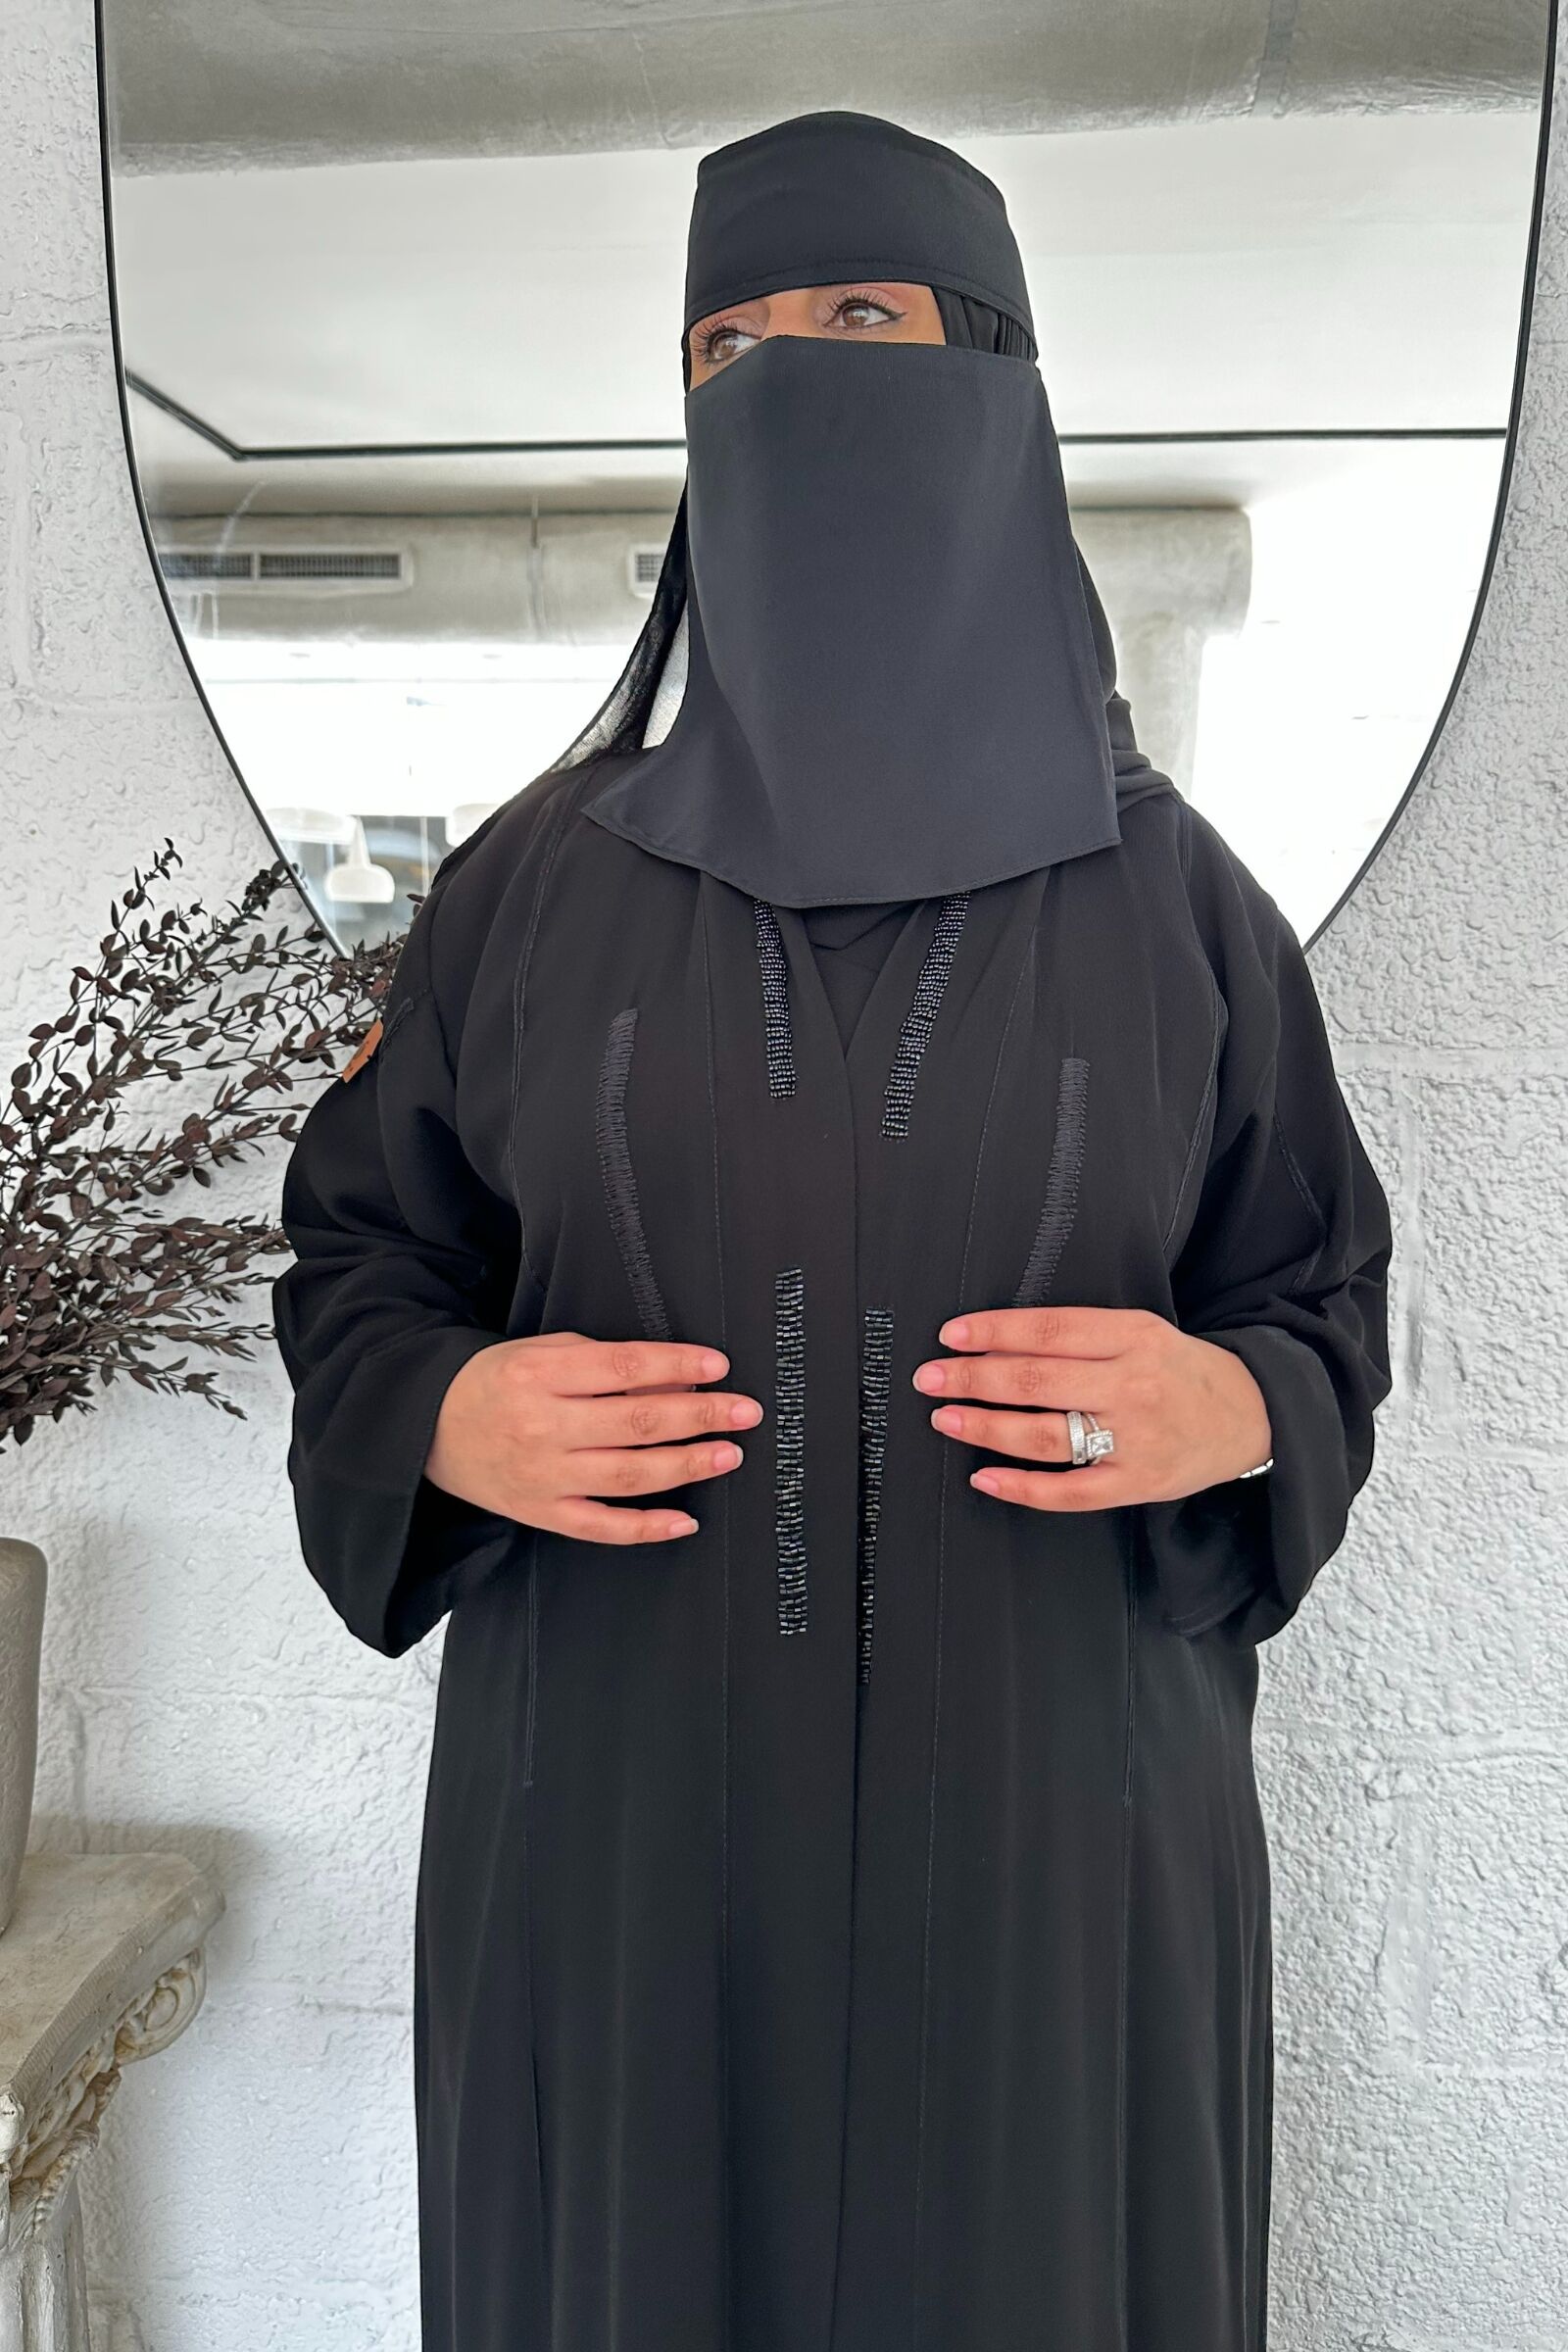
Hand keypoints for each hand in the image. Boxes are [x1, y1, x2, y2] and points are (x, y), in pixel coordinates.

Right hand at [426, 1330, 762, 1543]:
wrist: (428, 1430)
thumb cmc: (495, 1383)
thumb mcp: (540, 1353)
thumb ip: (600, 1363)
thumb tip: (670, 1377)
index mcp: (538, 1375)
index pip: (623, 1368)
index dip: (676, 1366)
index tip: (718, 1367)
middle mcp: (541, 1427)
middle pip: (636, 1423)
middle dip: (700, 1416)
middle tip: (745, 1412)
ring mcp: (542, 1477)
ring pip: (629, 1475)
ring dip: (687, 1465)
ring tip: (729, 1454)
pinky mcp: (540, 1514)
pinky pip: (601, 1527)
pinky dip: (647, 1528)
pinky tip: (686, 1521)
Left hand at [913, 1305, 1271, 1512]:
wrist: (1252, 1414)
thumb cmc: (1180, 1368)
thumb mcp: (1140, 1331)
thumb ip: (1080, 1335)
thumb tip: (998, 1342)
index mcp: (1132, 1337)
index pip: (1048, 1331)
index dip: (993, 1332)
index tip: (951, 1336)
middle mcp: (1132, 1385)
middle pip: (1036, 1380)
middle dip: (973, 1378)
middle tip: (930, 1377)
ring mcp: (1134, 1439)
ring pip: (1044, 1435)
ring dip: (985, 1427)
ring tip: (945, 1418)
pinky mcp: (1137, 1483)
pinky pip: (1069, 1492)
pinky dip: (1021, 1488)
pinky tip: (984, 1477)